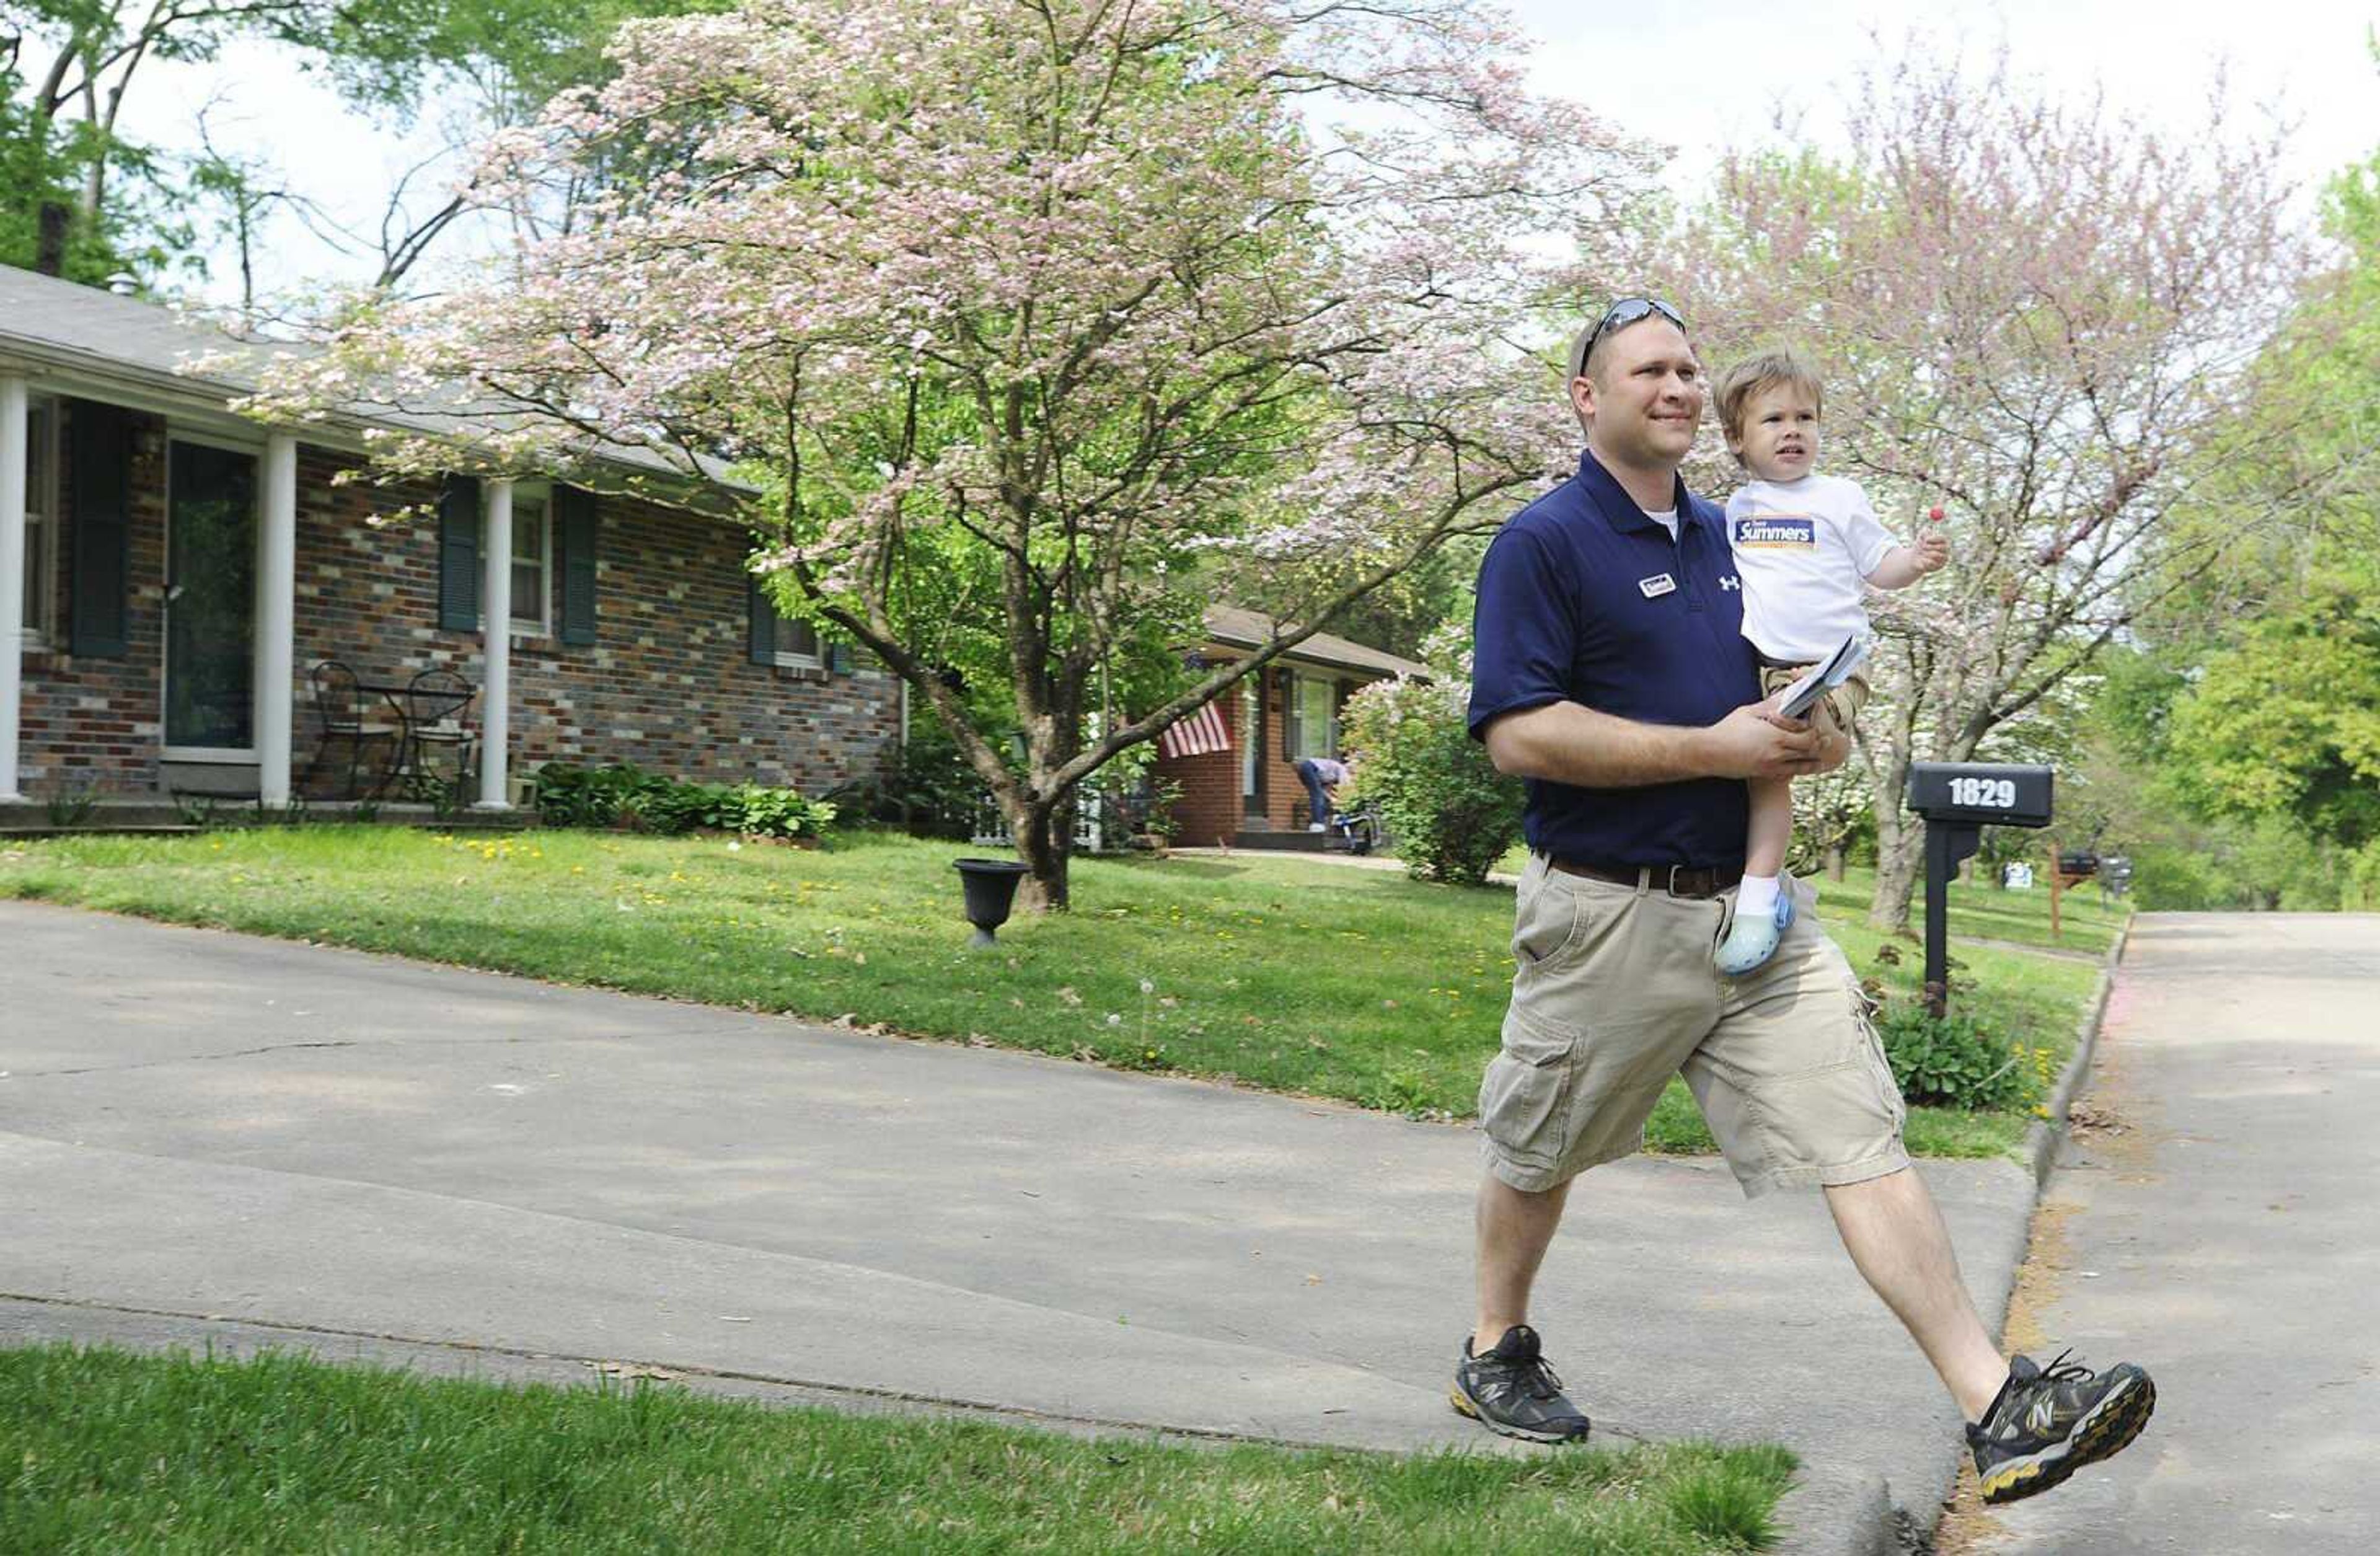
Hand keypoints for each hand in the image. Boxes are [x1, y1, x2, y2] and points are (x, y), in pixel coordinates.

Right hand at [1703, 700, 1823, 779]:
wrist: (1709, 753)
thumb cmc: (1726, 731)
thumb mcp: (1749, 712)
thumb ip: (1771, 706)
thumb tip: (1786, 697)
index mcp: (1776, 737)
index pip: (1808, 735)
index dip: (1816, 729)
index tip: (1817, 724)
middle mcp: (1778, 754)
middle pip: (1810, 751)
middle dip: (1819, 744)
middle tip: (1826, 739)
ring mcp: (1772, 767)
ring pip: (1803, 767)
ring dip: (1814, 761)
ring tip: (1821, 757)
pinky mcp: (1765, 774)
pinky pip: (1789, 774)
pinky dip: (1798, 770)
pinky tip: (1801, 766)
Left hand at [1911, 528, 1949, 573]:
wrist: (1915, 558)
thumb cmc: (1920, 546)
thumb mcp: (1920, 538)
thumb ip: (1924, 533)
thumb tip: (1926, 528)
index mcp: (1944, 541)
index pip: (1943, 539)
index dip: (1935, 538)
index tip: (1926, 539)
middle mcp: (1946, 550)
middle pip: (1942, 547)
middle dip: (1930, 546)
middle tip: (1922, 546)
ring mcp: (1944, 558)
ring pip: (1938, 555)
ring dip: (1928, 553)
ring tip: (1921, 553)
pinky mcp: (1940, 566)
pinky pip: (1934, 564)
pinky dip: (1926, 561)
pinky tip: (1921, 560)